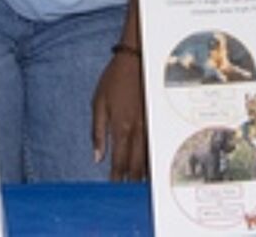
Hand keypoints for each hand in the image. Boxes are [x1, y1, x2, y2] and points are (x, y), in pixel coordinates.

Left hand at [92, 50, 146, 179]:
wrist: (137, 58)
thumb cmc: (114, 79)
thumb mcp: (98, 102)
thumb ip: (97, 132)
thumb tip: (97, 156)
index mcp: (120, 127)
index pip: (119, 161)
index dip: (117, 178)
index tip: (114, 190)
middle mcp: (137, 129)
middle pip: (136, 164)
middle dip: (132, 181)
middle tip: (129, 196)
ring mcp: (151, 124)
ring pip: (149, 156)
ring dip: (145, 173)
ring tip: (142, 188)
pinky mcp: (158, 117)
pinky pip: (157, 143)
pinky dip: (154, 157)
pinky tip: (153, 165)